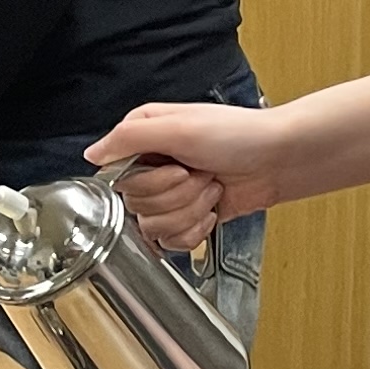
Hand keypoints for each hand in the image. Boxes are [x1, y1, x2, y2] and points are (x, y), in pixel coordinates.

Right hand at [88, 100, 285, 252]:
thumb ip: (129, 138)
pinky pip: (172, 241)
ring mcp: (172, 195)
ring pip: (155, 226)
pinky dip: (196, 230)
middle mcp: (154, 167)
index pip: (118, 178)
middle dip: (177, 195)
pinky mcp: (188, 218)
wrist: (278, 160)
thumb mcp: (178, 127)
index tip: (175, 169)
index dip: (149, 181)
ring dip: (190, 211)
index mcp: (144, 139)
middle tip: (199, 174)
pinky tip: (211, 212)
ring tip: (210, 189)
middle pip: (138, 205)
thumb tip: (92, 155)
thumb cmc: (238, 135)